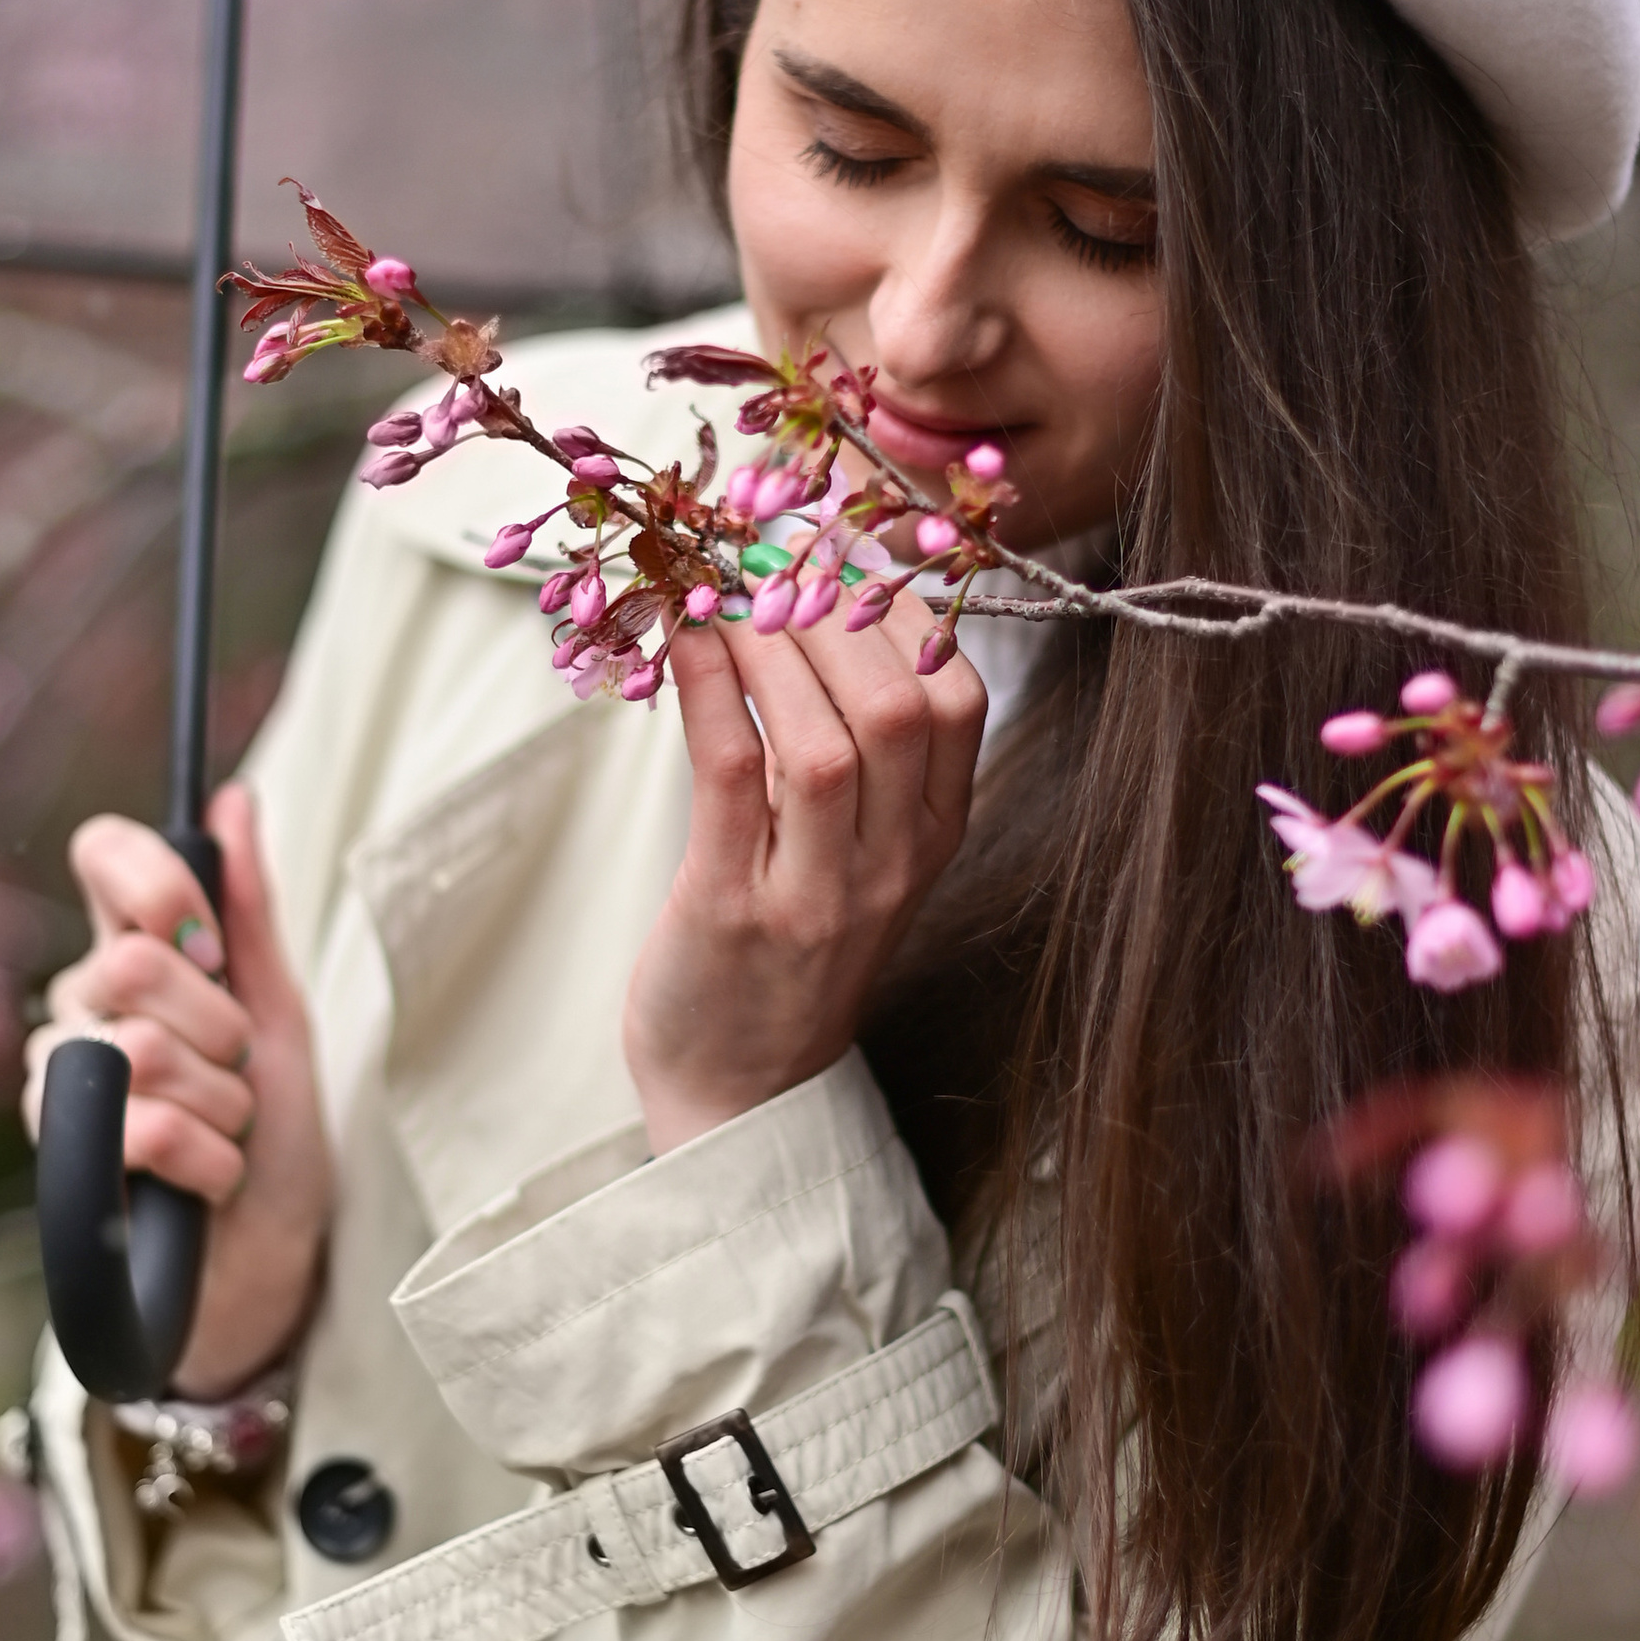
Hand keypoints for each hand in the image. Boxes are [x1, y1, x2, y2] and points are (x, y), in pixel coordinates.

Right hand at [24, 780, 331, 1397]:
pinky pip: (140, 1128)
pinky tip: (208, 1178)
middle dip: (222, 1028)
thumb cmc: (274, 1134)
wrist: (268, 1257)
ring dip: (222, 1104)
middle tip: (240, 1072)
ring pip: (142, 1051)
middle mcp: (82, 1006)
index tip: (203, 937)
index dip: (153, 880)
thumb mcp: (280, 1015)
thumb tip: (234, 801)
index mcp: (134, 956)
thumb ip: (248, 913)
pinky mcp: (65, 1160)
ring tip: (229, 1133)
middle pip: (137, 964)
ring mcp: (62, 1082)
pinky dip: (207, 1158)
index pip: (103, 856)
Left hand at [623, 586, 987, 1155]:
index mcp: (932, 837)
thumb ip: (854, 750)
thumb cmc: (787, 953)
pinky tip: (682, 635)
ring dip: (772, 643)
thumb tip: (814, 599)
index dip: (904, 607)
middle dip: (838, 607)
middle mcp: (891, 865)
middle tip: (773, 547)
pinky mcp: (734, 909)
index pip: (957, 698)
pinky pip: (730, 775)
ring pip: (827, 740)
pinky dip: (708, 689)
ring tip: (722, 582)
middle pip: (901, 706)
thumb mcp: (856, 854)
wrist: (739, 1094)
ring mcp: (818, 893)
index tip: (842, 546)